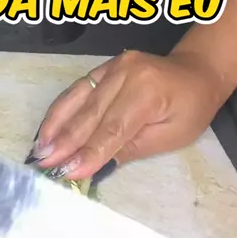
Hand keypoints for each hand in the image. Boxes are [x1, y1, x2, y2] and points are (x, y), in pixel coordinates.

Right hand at [33, 50, 224, 179]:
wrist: (197, 72)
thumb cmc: (191, 109)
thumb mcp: (171, 136)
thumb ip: (131, 148)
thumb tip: (93, 166)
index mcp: (147, 91)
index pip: (112, 128)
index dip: (88, 152)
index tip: (67, 172)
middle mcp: (126, 72)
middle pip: (90, 113)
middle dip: (65, 141)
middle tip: (43, 164)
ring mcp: (113, 65)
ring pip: (78, 98)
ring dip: (56, 124)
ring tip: (39, 148)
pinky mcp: (105, 65)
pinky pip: (79, 88)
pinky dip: (62, 109)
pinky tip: (49, 127)